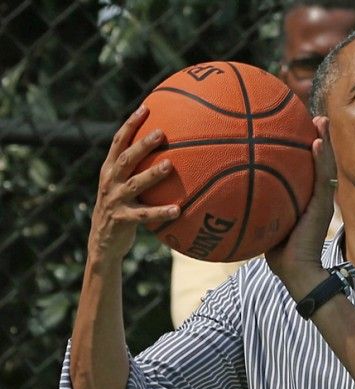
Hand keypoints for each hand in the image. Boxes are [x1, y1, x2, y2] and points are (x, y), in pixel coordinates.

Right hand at [87, 106, 179, 264]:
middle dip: (143, 144)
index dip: (131, 124)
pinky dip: (161, 212)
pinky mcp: (122, 219)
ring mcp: (115, 200)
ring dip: (152, 174)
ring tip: (169, 165)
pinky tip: (178, 210)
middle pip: (126, 158)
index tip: (146, 108)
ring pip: (135, 183)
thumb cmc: (121, 208)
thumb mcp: (123, 185)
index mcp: (110, 170)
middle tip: (161, 132)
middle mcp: (110, 181)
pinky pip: (145, 215)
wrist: (102, 242)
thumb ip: (137, 168)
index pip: (119, 142)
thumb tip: (170, 150)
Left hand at [265, 116, 335, 282]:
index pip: (305, 168)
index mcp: (304, 197)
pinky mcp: (323, 206)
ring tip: (320, 120)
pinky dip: (321, 159)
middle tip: (313, 116)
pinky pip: (323, 178)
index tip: (296, 127)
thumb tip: (225, 192)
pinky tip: (316, 143)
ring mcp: (322, 200)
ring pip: (326, 164)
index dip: (303, 147)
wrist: (296, 271)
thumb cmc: (278, 253)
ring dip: (324, 140)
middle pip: (319, 160)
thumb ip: (254, 206)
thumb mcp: (263, 224)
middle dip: (318, 136)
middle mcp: (315, 195)